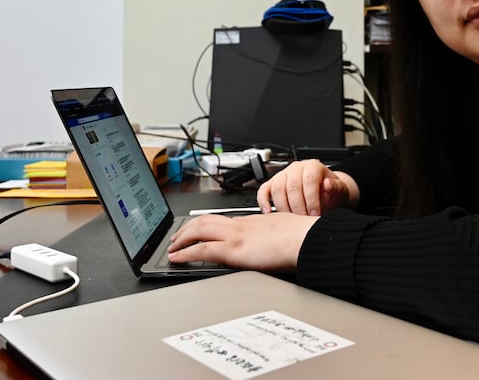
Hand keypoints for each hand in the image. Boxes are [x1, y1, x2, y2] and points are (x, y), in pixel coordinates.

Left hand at [167, 213, 318, 271]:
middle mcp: (240, 224)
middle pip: (204, 220)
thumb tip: (273, 241)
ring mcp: (235, 235)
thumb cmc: (301, 236)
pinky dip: (185, 253)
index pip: (221, 219)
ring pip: (198, 230)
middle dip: (187, 228)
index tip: (197, 229)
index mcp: (252, 220)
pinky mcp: (233, 249)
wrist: (305, 239)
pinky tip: (177, 258)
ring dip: (182, 238)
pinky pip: (202, 249)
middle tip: (176, 237)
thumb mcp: (283, 229)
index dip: (204, 223)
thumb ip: (272, 234)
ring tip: (172, 247)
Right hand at [256, 159, 358, 215]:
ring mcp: (283, 175)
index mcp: (313, 166)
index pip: (309, 181)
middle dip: (298, 207)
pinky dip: (264, 202)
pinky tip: (268, 213)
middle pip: (292, 186)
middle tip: (303, 220)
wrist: (326, 193)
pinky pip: (263, 191)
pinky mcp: (272, 184)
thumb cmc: (332, 193)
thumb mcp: (339, 190)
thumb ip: (336, 188)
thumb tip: (328, 185)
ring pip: (277, 189)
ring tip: (292, 220)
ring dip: (284, 207)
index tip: (315, 214)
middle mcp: (296, 168)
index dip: (312, 199)